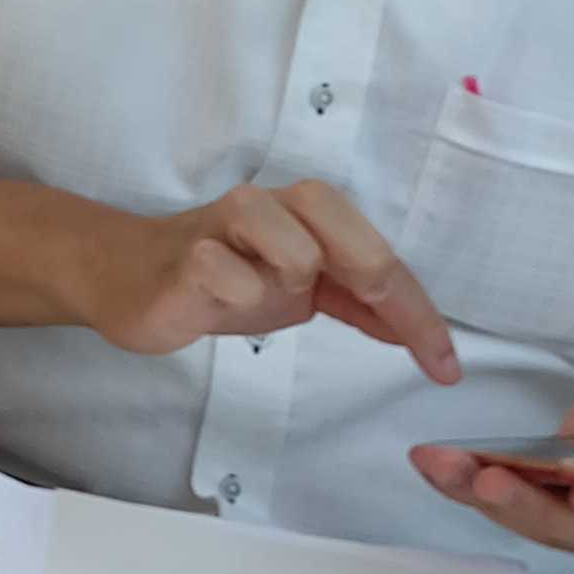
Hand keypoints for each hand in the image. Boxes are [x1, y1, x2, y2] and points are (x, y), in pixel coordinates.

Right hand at [65, 178, 457, 380]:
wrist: (129, 278)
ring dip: (290, 285)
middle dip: (376, 277)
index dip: (418, 311)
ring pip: (293, 248)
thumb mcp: (299, 291)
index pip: (377, 254)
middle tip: (388, 331)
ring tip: (260, 296)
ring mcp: (222, 227)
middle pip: (338, 218)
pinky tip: (218, 301)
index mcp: (303, 212)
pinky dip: (238, 293)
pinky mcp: (185, 257)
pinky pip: (228, 273)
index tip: (445, 367)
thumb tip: (420, 335)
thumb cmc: (221, 278)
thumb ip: (356, 303)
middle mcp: (267, 205)